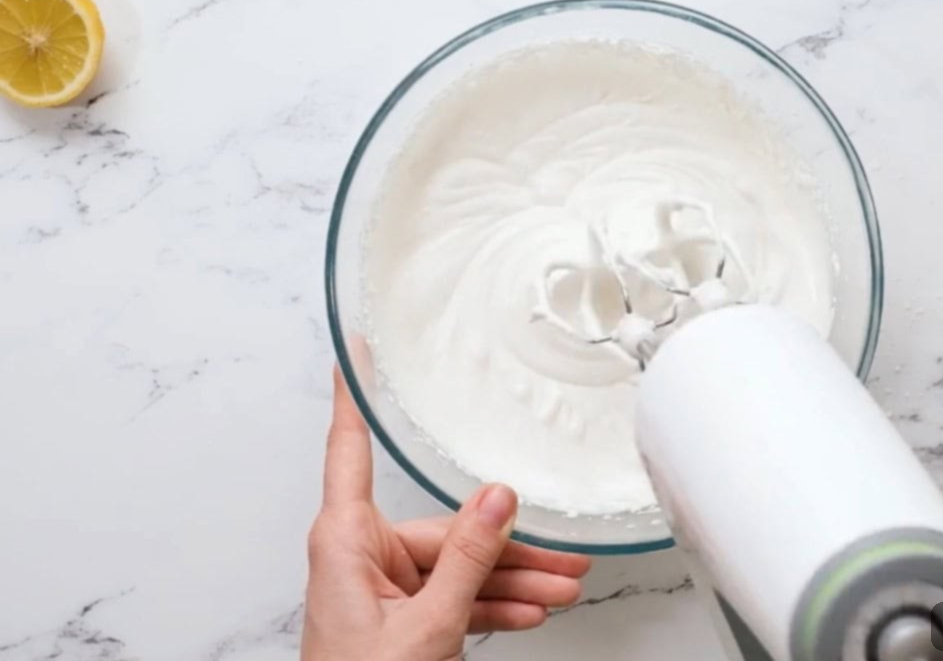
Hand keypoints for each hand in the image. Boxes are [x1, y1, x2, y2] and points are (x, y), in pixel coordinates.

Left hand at [301, 366, 591, 660]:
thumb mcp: (428, 627)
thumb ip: (467, 559)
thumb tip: (498, 499)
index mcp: (345, 540)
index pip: (349, 447)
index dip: (352, 394)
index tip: (355, 348)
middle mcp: (360, 554)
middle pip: (442, 527)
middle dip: (506, 546)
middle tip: (561, 553)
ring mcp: (381, 585)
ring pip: (456, 565)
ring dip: (510, 580)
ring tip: (563, 586)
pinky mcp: (399, 613)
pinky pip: (451, 594)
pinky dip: (489, 604)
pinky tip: (531, 609)